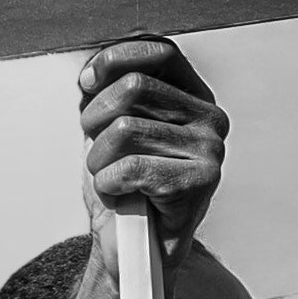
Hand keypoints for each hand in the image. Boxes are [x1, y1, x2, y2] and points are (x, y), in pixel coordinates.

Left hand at [75, 39, 225, 255]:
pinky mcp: (202, 181)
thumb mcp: (111, 125)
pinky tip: (122, 195)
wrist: (136, 247)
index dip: (114, 59)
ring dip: (99, 158)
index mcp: (194, 95)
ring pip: (125, 128)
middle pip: (133, 87)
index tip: (86, 82)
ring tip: (111, 176)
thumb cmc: (125, 185)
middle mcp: (210, 118)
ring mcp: (211, 149)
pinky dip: (109, 183)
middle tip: (97, 149)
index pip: (159, 50)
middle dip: (95, 118)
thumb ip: (107, 91)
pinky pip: (131, 167)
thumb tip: (92, 75)